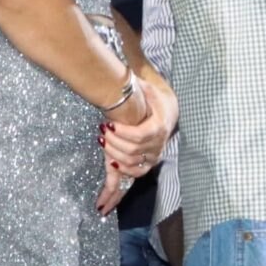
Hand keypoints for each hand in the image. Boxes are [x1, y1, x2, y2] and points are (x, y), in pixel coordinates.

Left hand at [98, 74, 174, 214]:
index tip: (109, 125)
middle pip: (133, 152)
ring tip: (103, 146)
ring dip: (115, 160)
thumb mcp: (144, 86)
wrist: (164, 111)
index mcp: (158, 128)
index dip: (124, 134)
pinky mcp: (141, 165)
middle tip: (102, 132)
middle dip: (115, 144)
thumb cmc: (150, 98)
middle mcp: (156, 146)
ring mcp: (149, 158)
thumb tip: (124, 72)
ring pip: (131, 168)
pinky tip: (104, 193)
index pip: (141, 136)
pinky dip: (116, 187)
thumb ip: (134, 83)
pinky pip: (130, 180)